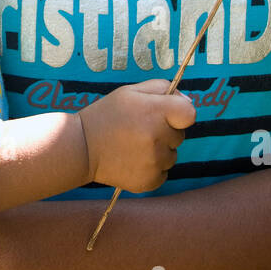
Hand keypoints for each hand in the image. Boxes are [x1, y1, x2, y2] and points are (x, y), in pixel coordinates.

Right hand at [80, 80, 195, 193]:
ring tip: (132, 146)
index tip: (165, 114)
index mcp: (156, 112)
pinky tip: (132, 161)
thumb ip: (161, 88)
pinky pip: (163, 173)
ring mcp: (154, 162)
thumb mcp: (130, 92)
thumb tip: (187, 101)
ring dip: (158, 151)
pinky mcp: (150, 181)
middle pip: (179, 135)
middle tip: (139, 130)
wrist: (80, 148)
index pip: (189, 114)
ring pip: (171, 155)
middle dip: (165, 131)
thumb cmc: (106, 115)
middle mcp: (158, 138)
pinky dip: (151, 168)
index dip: (179, 113)